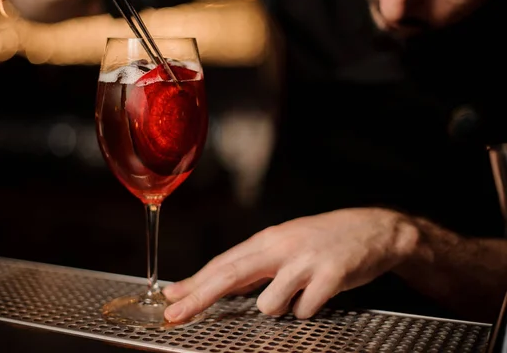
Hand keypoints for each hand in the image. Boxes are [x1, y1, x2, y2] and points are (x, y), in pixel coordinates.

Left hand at [162, 207, 418, 321]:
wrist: (374, 229)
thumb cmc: (324, 240)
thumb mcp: (286, 244)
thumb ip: (257, 265)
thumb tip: (222, 285)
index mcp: (268, 240)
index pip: (223, 263)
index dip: (195, 282)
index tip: (171, 298)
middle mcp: (281, 247)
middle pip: (230, 275)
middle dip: (199, 298)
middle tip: (174, 316)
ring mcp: (305, 261)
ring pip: (269, 303)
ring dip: (279, 307)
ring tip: (298, 292)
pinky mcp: (330, 275)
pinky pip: (305, 310)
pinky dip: (308, 310)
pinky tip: (319, 294)